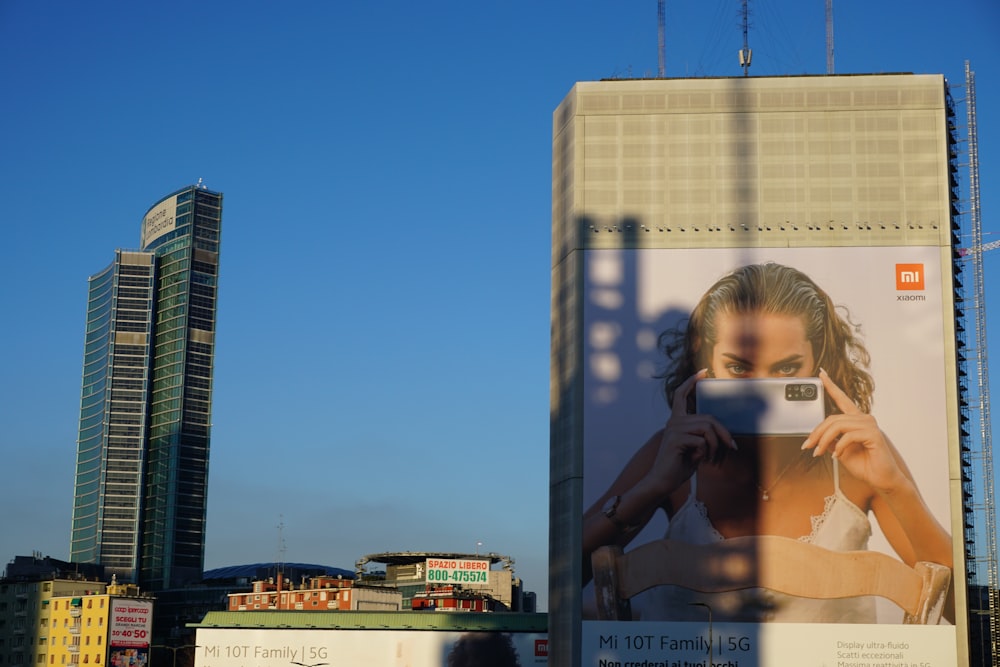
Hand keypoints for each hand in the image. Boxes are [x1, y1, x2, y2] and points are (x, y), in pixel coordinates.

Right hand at [637, 370, 736, 500]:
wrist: (663, 481)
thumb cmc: (679, 465)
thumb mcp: (695, 448)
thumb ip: (703, 436)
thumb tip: (722, 432)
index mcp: (676, 421)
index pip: (681, 395)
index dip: (691, 382)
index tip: (702, 372)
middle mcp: (674, 421)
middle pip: (707, 418)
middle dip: (724, 433)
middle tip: (732, 447)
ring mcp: (674, 429)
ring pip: (707, 428)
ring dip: (715, 445)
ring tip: (710, 458)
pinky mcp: (676, 439)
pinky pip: (702, 441)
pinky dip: (705, 452)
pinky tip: (697, 459)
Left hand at [802, 369, 906, 492]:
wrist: (881, 479)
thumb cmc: (864, 465)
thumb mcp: (840, 450)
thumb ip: (831, 439)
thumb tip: (818, 435)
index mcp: (856, 420)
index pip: (842, 399)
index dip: (831, 386)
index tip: (821, 374)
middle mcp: (863, 419)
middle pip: (832, 418)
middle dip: (816, 433)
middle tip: (808, 446)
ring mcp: (869, 425)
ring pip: (837, 426)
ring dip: (824, 441)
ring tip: (819, 453)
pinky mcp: (873, 434)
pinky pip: (848, 436)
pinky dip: (839, 447)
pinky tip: (837, 456)